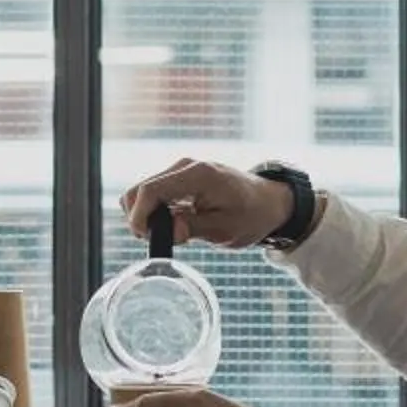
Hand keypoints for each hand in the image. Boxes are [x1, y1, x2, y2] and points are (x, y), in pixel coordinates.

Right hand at [118, 158, 294, 248]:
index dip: (139, 217)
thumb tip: (170, 232)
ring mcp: (180, 171)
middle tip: (160, 239)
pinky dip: (153, 211)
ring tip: (169, 233)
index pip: (150, 190)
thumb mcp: (226, 228)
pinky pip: (153, 193)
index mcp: (197, 175)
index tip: (145, 238)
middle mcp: (184, 167)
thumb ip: (194, 228)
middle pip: (138, 190)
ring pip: (141, 192)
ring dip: (145, 215)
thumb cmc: (251, 214)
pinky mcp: (179, 178)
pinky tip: (172, 224)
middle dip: (139, 218)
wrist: (268, 201)